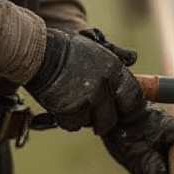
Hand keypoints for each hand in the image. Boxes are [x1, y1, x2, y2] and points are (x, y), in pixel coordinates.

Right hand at [25, 29, 144, 133]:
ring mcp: (88, 99)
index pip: (134, 97)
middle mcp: (104, 85)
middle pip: (113, 118)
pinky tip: (61, 105)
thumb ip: (117, 57)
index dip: (128, 107)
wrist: (39, 53)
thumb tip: (133, 57)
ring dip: (84, 118)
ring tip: (73, 101)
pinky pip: (74, 125)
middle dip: (104, 119)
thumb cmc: (65, 50)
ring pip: (93, 123)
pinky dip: (67, 120)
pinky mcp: (70, 110)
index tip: (121, 111)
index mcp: (114, 69)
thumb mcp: (96, 48)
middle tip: (94, 114)